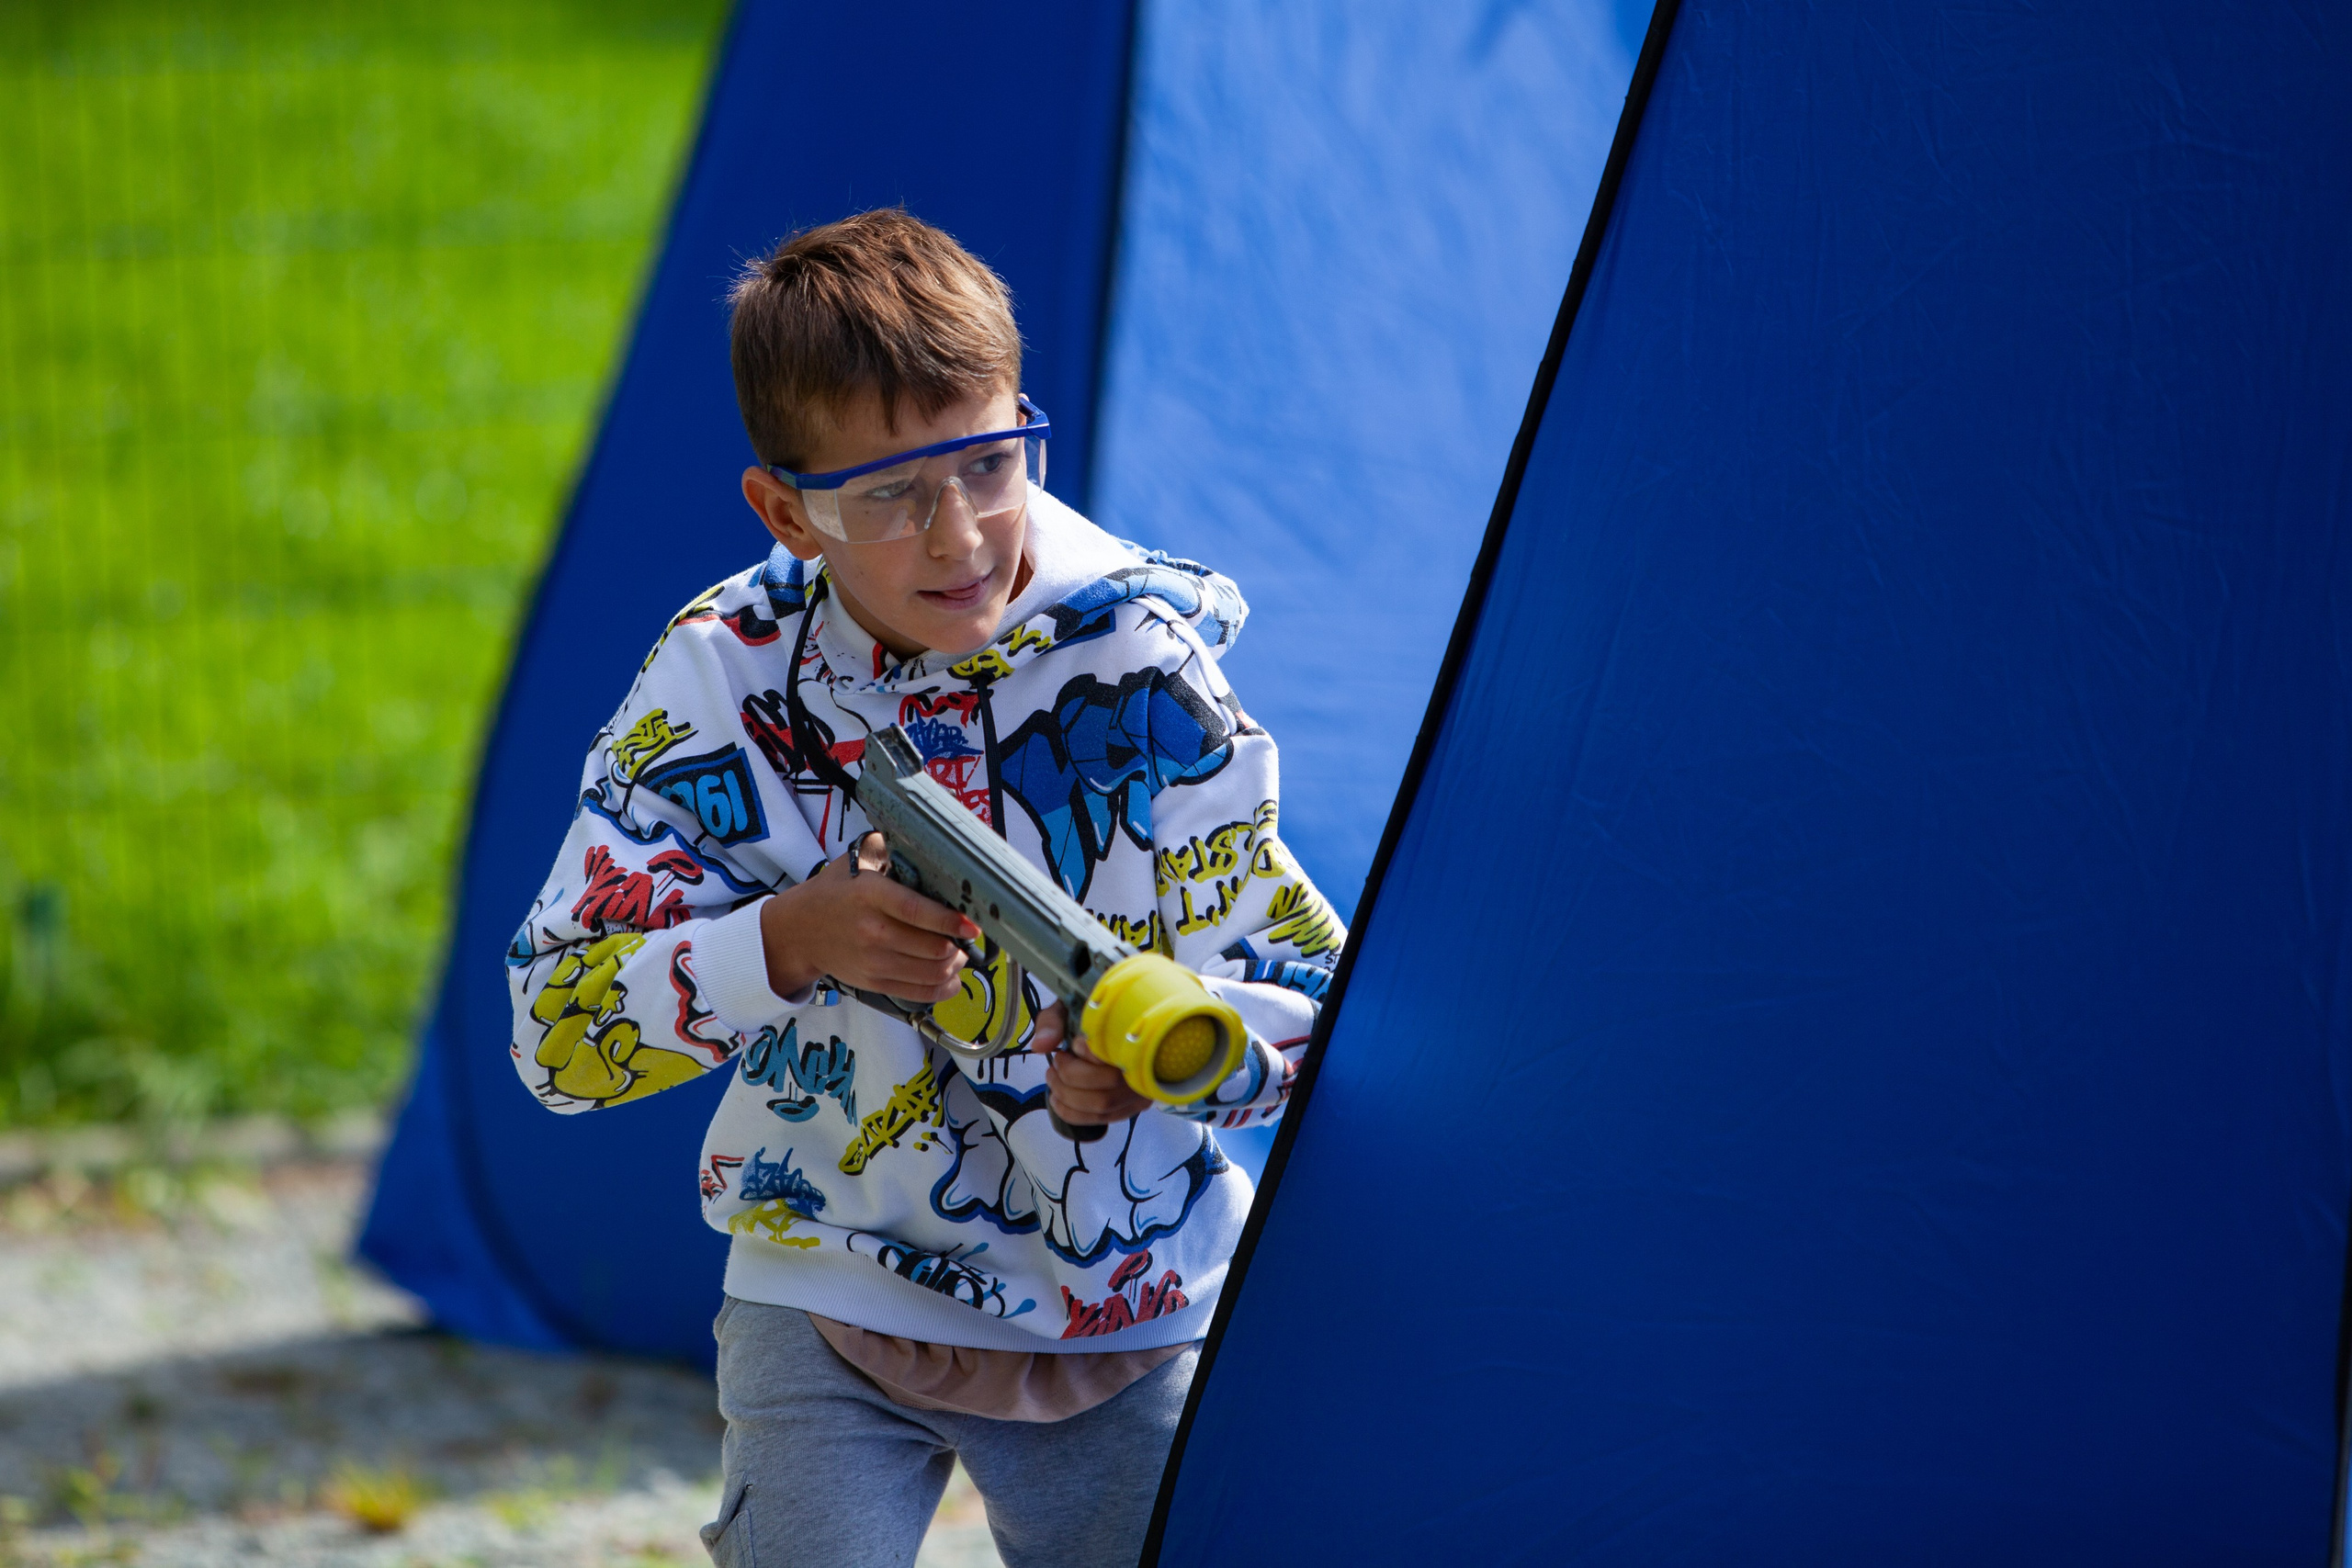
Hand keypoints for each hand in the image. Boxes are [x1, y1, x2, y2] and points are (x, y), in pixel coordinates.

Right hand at [760, 832, 977, 1001]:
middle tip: (967, 936)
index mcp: (870, 896)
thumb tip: (922, 837)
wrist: (797, 932)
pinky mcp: (874, 983)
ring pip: (931, 972)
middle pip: (932, 947)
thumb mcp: (853, 862)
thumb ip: (887, 848)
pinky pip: (919, 993)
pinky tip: (950, 977)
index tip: (972, 924)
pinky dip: (943, 988)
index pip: (916, 911)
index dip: (949, 920)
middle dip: (959, 944)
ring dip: (954, 965)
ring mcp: (873, 961)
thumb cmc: (832, 893)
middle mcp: (873, 931)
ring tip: (959, 953)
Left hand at [1033, 1001, 1151, 1128]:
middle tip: (1057, 1061)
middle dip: (1071, 1075)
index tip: (1074, 1044)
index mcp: (1135, 1034)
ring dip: (1068, 1095)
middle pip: (1109, 1081)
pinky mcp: (1131, 1106)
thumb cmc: (1092, 1015)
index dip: (1089, 1052)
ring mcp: (1141, 1090)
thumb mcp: (1070, 1007)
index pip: (1118, 1050)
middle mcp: (1145, 1066)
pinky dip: (1072, 1113)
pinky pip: (1102, 1118)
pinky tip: (1056, 1099)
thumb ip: (1053, 1022)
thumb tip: (1040, 1046)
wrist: (1114, 1026)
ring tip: (1053, 1078)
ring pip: (1104, 1104)